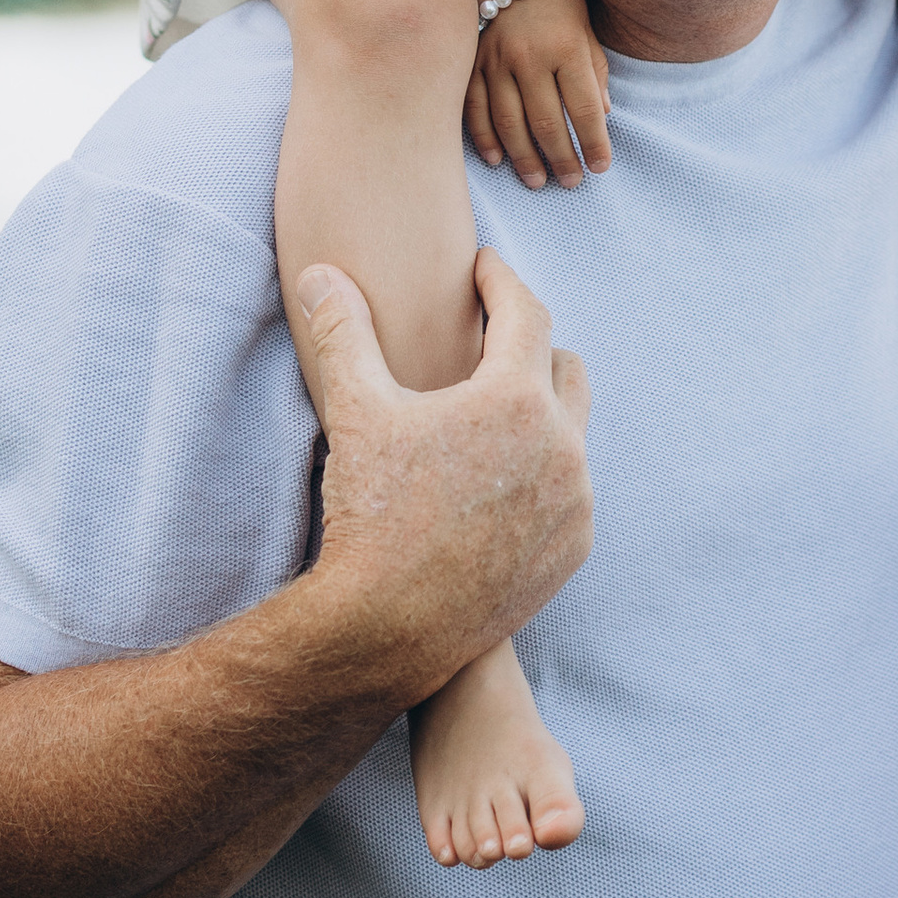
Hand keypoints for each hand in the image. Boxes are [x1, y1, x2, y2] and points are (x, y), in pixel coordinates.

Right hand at [299, 251, 592, 700]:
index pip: (526, 312)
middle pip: (563, 367)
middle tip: (492, 340)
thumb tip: (321, 273)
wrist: (389, 627)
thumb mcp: (354, 413)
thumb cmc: (370, 514)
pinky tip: (506, 478)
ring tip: (495, 413)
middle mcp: (563, 444)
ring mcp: (576, 499)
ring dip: (541, 414)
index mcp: (516, 399)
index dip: (501, 283)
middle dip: (529, 346)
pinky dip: (545, 473)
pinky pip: (572, 490)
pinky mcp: (576, 545)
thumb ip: (342, 333)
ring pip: (572, 431)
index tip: (483, 269)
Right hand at [466, 0, 611, 187]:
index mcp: (567, 48)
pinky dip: (485, 138)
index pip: (585, 108)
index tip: (601, 168)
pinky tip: (497, 160)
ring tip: (537, 181)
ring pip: (509, 122)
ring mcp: (496, 60)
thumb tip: (602, 116)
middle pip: (547, 122)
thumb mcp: (586, 31)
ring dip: (524, 158)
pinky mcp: (470, 62)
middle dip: (561, 159)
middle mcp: (530, 56)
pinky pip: (474, 108)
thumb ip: (595, 72)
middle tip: (570, 183)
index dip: (594, 143)